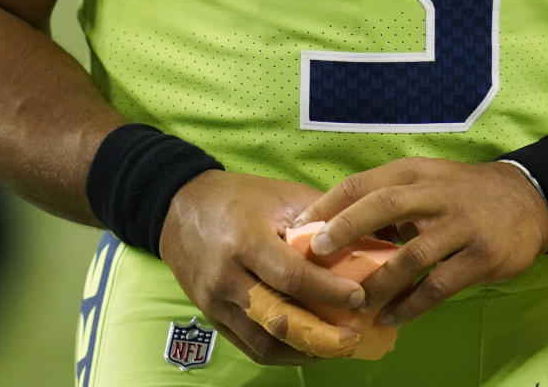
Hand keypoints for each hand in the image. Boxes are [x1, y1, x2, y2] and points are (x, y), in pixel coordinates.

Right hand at [159, 170, 365, 364]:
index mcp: (245, 240)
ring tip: (339, 346)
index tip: (360, 296)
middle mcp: (226, 277)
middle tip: (355, 336)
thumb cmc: (239, 198)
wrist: (179, 208)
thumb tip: (368, 238)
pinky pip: (251, 347)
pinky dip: (284, 353)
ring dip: (306, 350)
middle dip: (322, 335)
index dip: (328, 290)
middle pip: (278, 320)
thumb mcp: (281, 195)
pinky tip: (311, 348)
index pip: (291, 276)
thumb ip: (323, 217)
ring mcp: (215, 302)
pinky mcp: (212, 317)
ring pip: (265, 342)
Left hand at [293, 157, 547, 325]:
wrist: (528, 199)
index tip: (298, 226)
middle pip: (382, 206)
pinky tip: (393, 317)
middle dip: (345, 229)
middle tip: (314, 255)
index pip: (363, 182)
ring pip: (411, 255)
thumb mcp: (427, 181)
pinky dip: (413, 304)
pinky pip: (440, 285)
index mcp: (415, 172)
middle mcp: (436, 194)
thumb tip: (335, 229)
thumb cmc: (463, 192)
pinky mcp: (482, 256)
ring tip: (354, 301)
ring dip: (379, 281)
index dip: (329, 203)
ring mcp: (461, 225)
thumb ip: (388, 199)